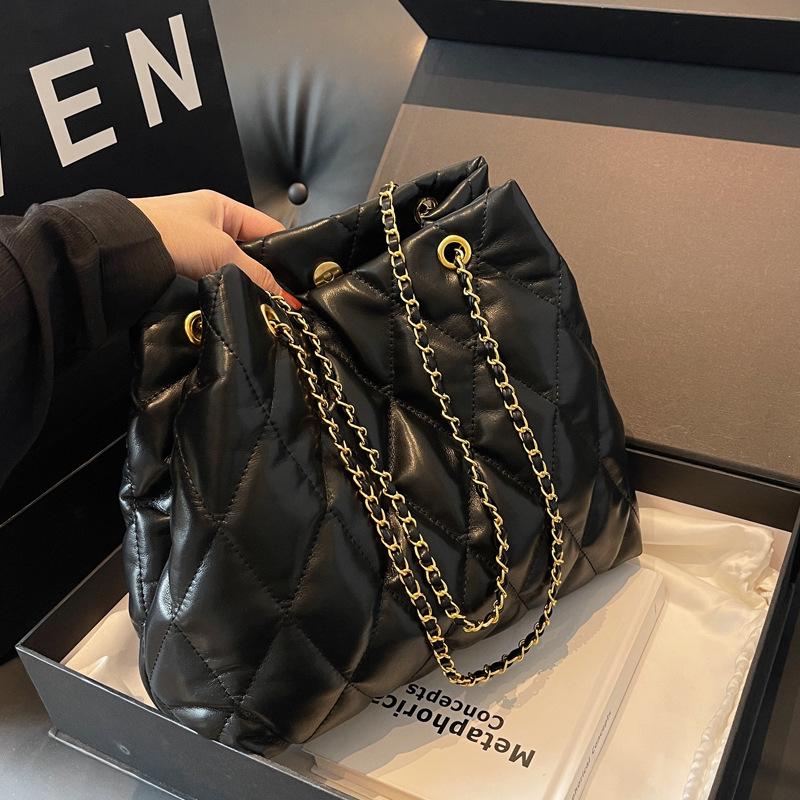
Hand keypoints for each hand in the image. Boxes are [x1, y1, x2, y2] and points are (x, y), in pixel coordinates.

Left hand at [130, 190, 298, 307]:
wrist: (116, 252)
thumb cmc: (164, 234)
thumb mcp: (222, 252)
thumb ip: (256, 274)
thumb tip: (282, 296)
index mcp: (221, 208)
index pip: (267, 230)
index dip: (285, 254)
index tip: (300, 280)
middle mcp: (207, 226)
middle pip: (250, 254)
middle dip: (264, 275)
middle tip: (283, 299)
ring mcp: (191, 250)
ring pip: (230, 272)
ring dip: (240, 287)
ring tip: (259, 306)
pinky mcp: (178, 272)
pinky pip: (210, 285)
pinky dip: (220, 295)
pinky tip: (230, 307)